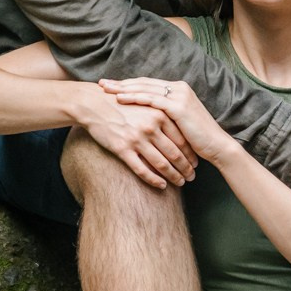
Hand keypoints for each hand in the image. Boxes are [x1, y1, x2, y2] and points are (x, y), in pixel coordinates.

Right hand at [78, 87, 197, 188]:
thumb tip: (178, 132)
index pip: (181, 139)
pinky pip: (142, 169)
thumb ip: (162, 117)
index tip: (196, 163)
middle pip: (174, 153)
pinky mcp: (123, 149)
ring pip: (161, 163)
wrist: (95, 104)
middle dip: (186, 167)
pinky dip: (154, 180)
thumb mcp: (146, 105)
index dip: (191, 153)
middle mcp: (150, 127)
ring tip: (181, 183)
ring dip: (174, 176)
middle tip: (192, 177)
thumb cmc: (122, 104)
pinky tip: (162, 186)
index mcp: (159, 115)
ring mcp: (136, 139)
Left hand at [101, 78, 231, 165]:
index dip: (129, 84)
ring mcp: (179, 95)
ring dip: (124, 88)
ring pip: (146, 88)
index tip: (111, 86)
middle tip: (102, 83)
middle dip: (121, 83)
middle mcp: (179, 88)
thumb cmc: (196, 139)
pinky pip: (152, 99)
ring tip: (106, 89)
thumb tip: (144, 117)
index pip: (148, 84)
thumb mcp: (177, 124)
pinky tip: (120, 99)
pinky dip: (135, 97)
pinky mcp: (178, 106)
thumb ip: (164, 115)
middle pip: (144, 83)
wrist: (216, 146)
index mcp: (178, 90)